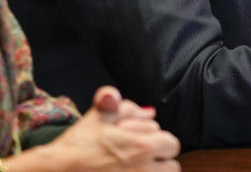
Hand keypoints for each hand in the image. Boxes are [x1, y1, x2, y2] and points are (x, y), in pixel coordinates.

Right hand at [27, 86, 179, 170]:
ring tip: (135, 167)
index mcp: (143, 146)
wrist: (54, 171)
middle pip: (173, 167)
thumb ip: (127, 107)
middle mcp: (144, 169)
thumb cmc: (78, 145)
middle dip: (161, 160)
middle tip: (141, 157)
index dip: (159, 140)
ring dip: (154, 171)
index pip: (172, 144)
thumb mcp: (99, 116)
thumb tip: (150, 113)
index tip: (143, 142)